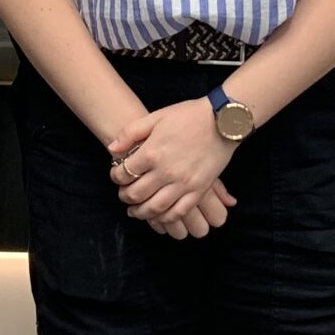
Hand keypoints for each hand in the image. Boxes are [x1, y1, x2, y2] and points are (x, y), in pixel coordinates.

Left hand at [109, 99, 235, 229]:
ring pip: (155, 207)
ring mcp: (183, 183)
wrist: (222, 121)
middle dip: (125, 197)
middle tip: (123, 195)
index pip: (124, 173)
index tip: (116, 176)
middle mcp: (165, 172)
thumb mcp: (156, 117)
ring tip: (135, 211)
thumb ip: (131, 133)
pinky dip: (166, 218)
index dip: (116, 177)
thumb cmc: (188, 116)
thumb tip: (112, 149)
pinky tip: (159, 216)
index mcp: (152, 152)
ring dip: (141, 212)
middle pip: (136, 194)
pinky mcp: (198, 190)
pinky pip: (179, 211)